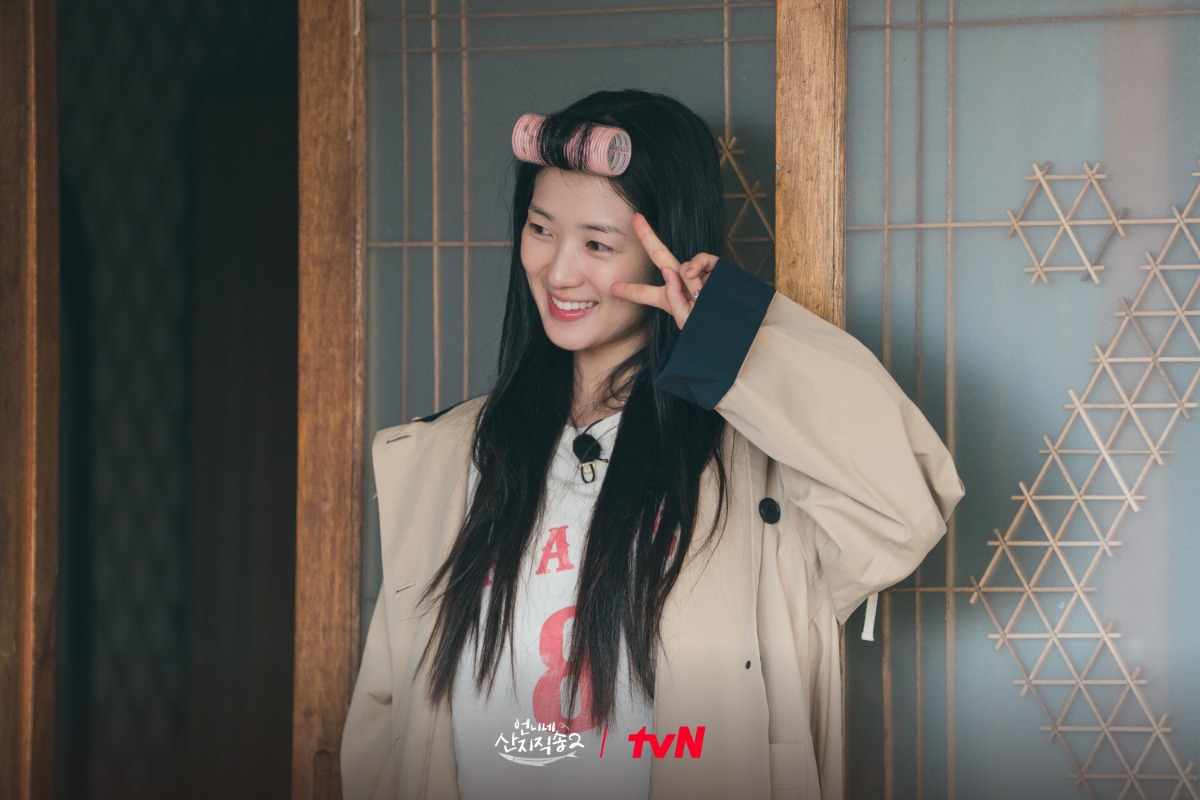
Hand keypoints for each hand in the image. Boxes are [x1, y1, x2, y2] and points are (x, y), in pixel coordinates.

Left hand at [612, 213, 717, 328]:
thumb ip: (673, 299)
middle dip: (648, 237)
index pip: (646, 294)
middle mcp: (682, 284)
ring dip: (684, 274)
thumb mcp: (685, 321)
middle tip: (636, 219)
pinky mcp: (715, 269)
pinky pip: (702, 259)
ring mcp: (698, 275)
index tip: (613, 287)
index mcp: (671, 300)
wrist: (736, 329)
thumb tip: (668, 271)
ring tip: (693, 288)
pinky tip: (694, 275)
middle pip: (660, 258)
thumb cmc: (709, 330)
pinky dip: (697, 265)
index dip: (630, 289)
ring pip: (681, 262)